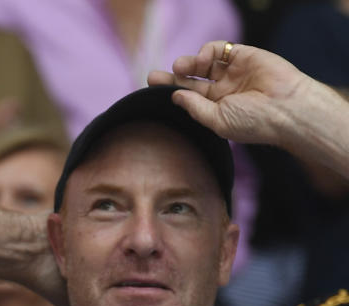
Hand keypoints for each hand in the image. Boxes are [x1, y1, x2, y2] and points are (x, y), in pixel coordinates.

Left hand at [146, 41, 310, 146]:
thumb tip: (174, 96)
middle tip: (153, 76)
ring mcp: (233, 73)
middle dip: (171, 78)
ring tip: (180, 67)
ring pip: (203, 64)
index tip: (152, 90)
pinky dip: (207, 52)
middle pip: (191, 81)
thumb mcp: (217, 121)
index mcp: (217, 109)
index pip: (188, 99)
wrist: (286, 108)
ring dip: (187, 63)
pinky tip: (202, 60)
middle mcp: (224, 91)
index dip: (170, 93)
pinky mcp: (243, 56)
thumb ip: (194, 108)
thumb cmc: (254, 122)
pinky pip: (220, 50)